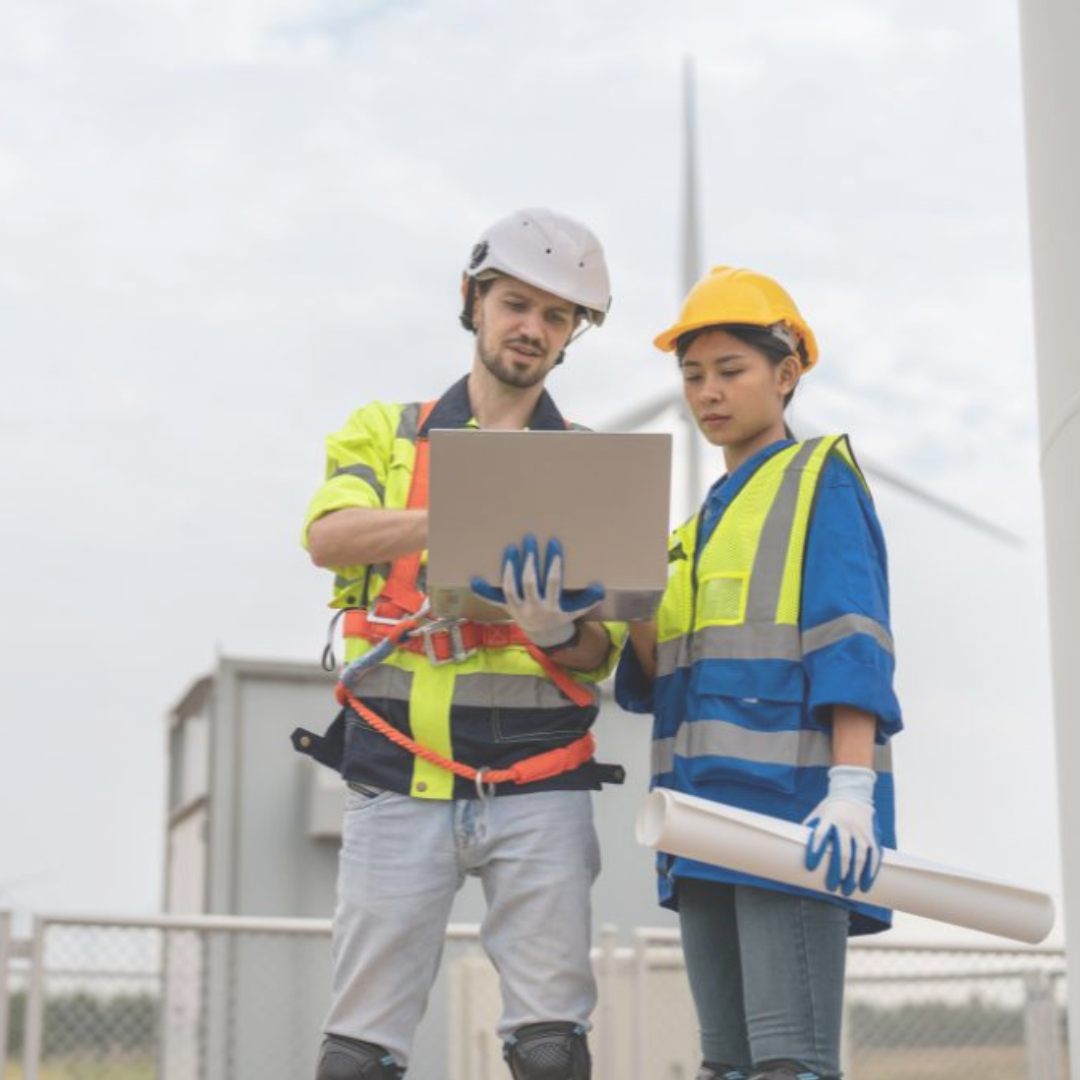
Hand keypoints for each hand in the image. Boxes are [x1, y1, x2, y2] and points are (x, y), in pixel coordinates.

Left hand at [470, 535, 603, 647]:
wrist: (544, 636)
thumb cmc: (562, 615)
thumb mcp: (577, 610)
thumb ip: (588, 598)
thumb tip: (599, 586)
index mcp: (552, 607)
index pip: (554, 582)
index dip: (554, 563)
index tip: (554, 543)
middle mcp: (534, 608)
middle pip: (529, 583)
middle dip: (529, 561)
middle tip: (530, 539)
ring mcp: (518, 608)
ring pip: (510, 588)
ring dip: (509, 568)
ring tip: (511, 547)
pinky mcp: (507, 608)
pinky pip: (493, 599)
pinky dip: (483, 590)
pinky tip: (474, 578)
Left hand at [803, 765, 881, 896]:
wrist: (853, 794)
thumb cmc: (829, 810)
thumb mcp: (817, 814)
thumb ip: (809, 830)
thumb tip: (794, 849)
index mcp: (828, 818)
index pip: (820, 835)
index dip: (815, 851)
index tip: (810, 867)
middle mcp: (845, 825)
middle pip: (842, 851)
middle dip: (837, 871)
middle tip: (832, 887)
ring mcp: (860, 830)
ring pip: (859, 855)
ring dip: (854, 875)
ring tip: (848, 890)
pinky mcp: (872, 835)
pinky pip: (874, 855)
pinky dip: (870, 871)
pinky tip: (865, 884)